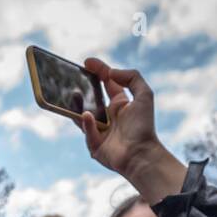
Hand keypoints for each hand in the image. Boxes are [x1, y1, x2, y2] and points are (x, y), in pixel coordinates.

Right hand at [76, 59, 184, 201]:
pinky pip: (86, 131)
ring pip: (82, 115)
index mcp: (119, 104)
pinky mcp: (94, 145)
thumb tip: (111, 72)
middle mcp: (108, 116)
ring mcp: (100, 130)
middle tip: (72, 77)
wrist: (141, 155)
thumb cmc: (144, 127)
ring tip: (72, 94)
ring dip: (77, 104)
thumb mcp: (145, 95)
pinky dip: (86, 123)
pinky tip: (87, 116)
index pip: (106, 83)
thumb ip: (132, 78)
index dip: (98, 70)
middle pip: (90, 97)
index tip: (87, 62)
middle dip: (81, 87)